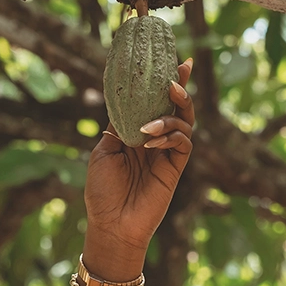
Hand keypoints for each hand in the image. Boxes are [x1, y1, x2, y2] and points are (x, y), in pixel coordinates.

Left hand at [83, 59, 193, 271]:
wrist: (111, 225)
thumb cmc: (102, 192)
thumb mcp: (104, 152)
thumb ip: (118, 126)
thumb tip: (127, 101)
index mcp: (135, 133)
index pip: (150, 103)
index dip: (159, 83)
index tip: (167, 60)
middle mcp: (154, 141)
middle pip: (173, 107)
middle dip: (179, 86)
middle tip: (180, 68)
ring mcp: (166, 154)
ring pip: (183, 122)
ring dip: (171, 114)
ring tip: (156, 115)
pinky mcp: (175, 169)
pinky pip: (183, 144)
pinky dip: (171, 136)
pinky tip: (152, 141)